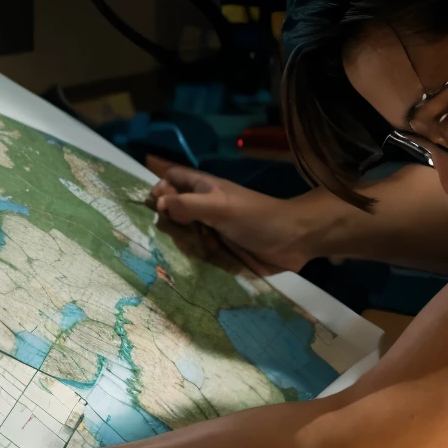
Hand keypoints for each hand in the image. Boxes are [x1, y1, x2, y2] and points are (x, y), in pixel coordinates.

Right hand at [146, 157, 313, 273]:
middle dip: (165, 223)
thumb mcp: (218, 207)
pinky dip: (192, 259)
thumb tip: (157, 204)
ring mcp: (212, 230)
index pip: (171, 180)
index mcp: (202, 189)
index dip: (159, 189)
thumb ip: (186, 204)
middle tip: (166, 237)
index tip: (154, 209)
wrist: (293, 240)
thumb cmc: (255, 216)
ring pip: (183, 235)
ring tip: (183, 254)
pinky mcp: (220, 251)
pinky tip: (192, 267)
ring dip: (179, 244)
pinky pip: (197, 254)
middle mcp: (204, 207)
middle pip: (172, 211)